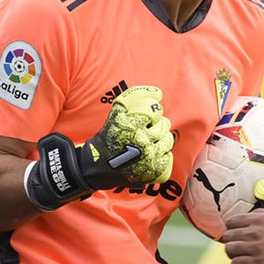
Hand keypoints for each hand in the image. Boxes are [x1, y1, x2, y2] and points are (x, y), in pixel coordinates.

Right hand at [26, 85, 174, 209]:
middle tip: (149, 128)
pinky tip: (151, 155)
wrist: (95, 168)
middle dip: (158, 123)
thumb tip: (158, 92)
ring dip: (162, 137)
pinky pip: (168, 157)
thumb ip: (133, 99)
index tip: (150, 113)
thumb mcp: (115, 114)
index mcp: (130, 125)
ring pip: (168, 139)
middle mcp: (140, 141)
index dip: (154, 110)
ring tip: (150, 140)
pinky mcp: (153, 170)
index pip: (154, 109)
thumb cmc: (107, 139)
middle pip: (164, 124)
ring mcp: (148, 157)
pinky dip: (162, 154)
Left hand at [222, 208, 263, 263]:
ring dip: (232, 254)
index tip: (235, 234)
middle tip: (237, 247)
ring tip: (239, 257)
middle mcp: (255, 231)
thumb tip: (252, 215)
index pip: (232, 221)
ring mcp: (257, 248)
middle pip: (228, 236)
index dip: (232, 228)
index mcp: (260, 218)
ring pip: (229, 250)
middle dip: (231, 241)